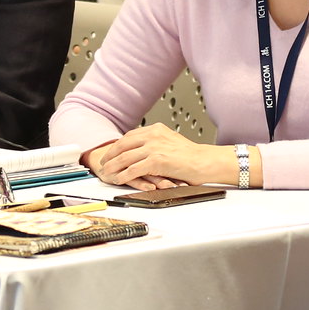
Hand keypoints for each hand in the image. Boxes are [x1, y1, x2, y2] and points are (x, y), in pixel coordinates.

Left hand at [85, 122, 225, 187]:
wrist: (206, 161)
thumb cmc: (193, 156)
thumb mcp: (172, 142)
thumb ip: (158, 143)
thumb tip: (146, 149)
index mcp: (157, 129)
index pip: (130, 136)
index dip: (117, 145)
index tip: (111, 152)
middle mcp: (153, 135)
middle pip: (123, 145)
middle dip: (110, 155)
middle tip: (103, 163)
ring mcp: (154, 147)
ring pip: (125, 157)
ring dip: (113, 167)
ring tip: (106, 174)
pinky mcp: (156, 161)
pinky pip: (133, 169)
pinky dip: (123, 175)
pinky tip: (118, 180)